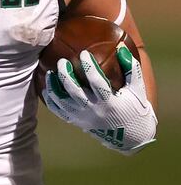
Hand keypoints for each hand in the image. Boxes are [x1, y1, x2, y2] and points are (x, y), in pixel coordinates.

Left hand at [41, 44, 156, 153]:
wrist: (130, 137)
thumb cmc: (135, 108)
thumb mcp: (137, 89)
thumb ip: (131, 68)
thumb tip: (121, 47)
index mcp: (110, 102)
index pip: (96, 82)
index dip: (89, 67)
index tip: (84, 53)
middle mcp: (94, 111)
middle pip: (74, 91)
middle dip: (66, 75)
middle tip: (62, 61)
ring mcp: (83, 117)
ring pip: (62, 102)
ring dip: (53, 86)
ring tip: (50, 72)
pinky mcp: (76, 121)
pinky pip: (58, 111)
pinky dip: (50, 99)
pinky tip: (47, 87)